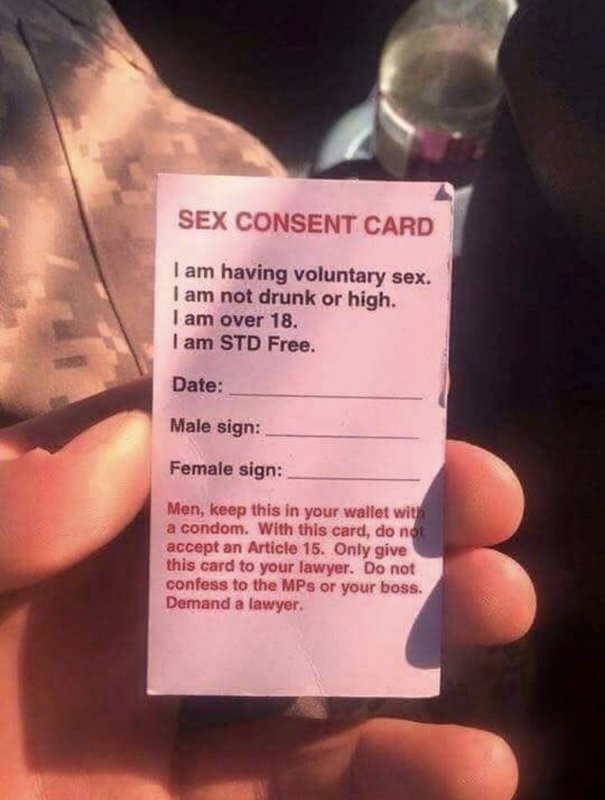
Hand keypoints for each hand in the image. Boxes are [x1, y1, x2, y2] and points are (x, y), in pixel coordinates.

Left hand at [0, 379, 534, 798]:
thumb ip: (13, 515)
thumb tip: (128, 440)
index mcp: (76, 527)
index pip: (193, 437)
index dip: (290, 401)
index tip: (395, 383)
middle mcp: (134, 598)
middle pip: (281, 529)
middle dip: (386, 503)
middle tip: (484, 494)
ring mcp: (171, 699)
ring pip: (314, 643)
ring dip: (417, 622)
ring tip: (505, 598)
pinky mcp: (199, 797)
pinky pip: (308, 775)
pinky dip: (395, 771)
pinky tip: (480, 762)